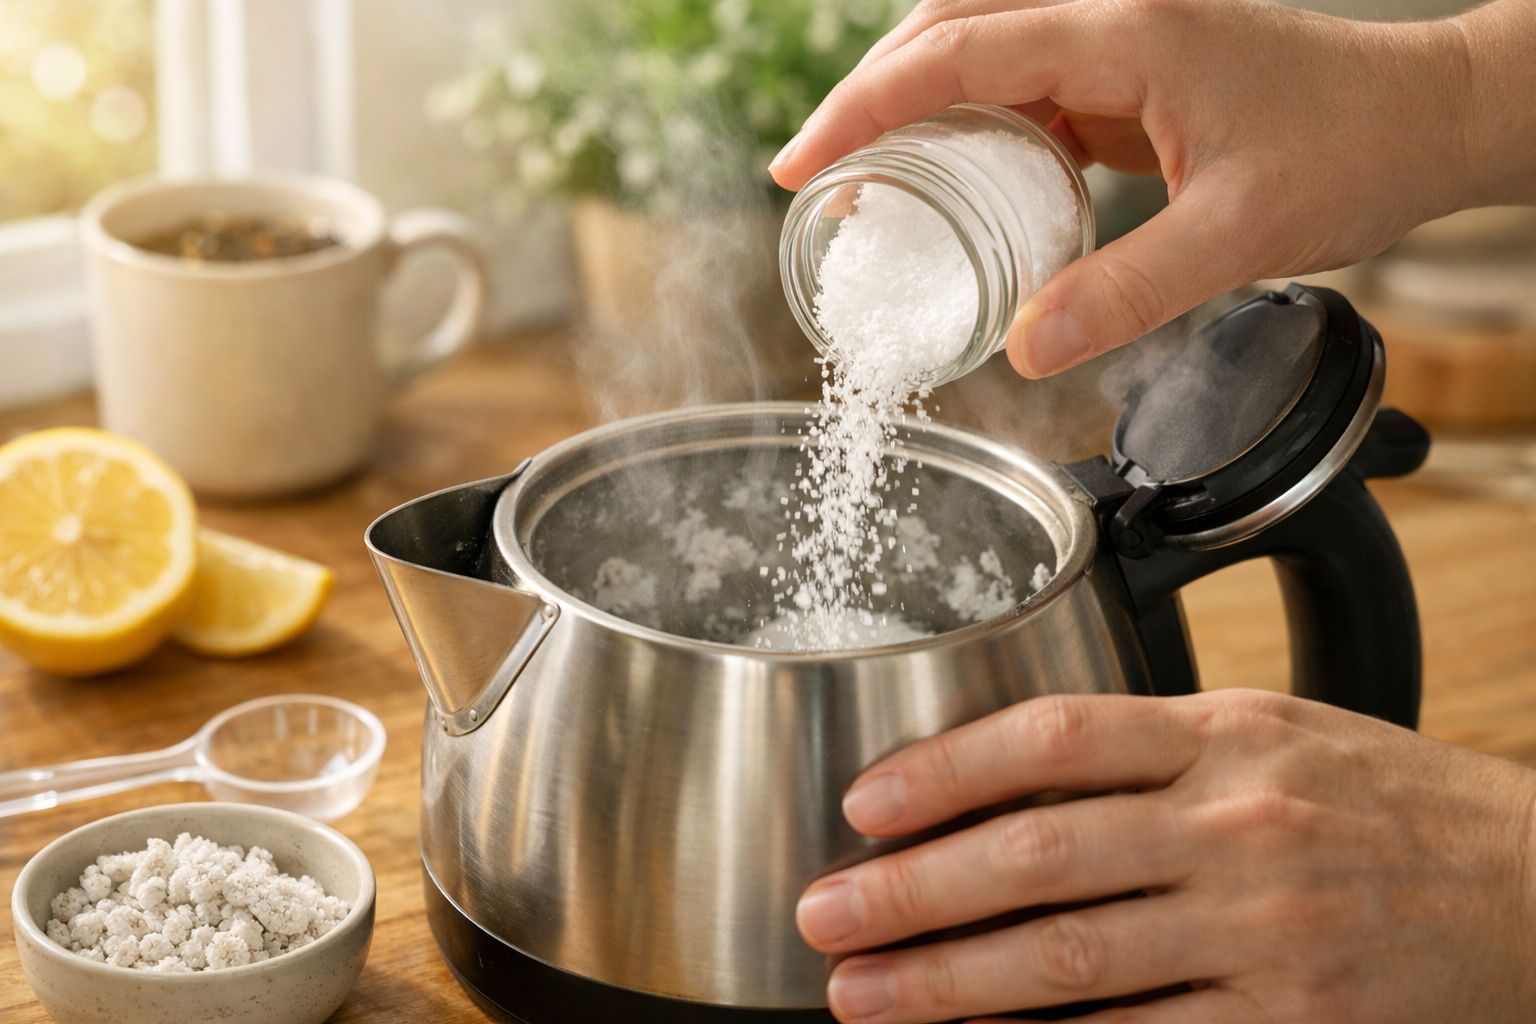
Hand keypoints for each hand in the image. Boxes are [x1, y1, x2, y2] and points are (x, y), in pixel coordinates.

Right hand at [769, 0, 1535, 377]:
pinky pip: (1022, 84)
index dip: (868, 108)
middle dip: (870, 93)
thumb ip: (1128, 292)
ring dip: (914, 104)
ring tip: (868, 180)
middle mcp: (1111, 13)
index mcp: (1129, 29)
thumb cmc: (1352, 151)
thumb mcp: (1239, 235)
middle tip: (817, 172)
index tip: (804, 165)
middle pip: (950, 24)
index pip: (962, 52)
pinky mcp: (1127, 69)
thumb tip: (1025, 350)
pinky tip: (952, 183)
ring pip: (980, 47)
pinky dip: (970, 127)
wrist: (1424, 118)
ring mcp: (1117, 35)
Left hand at [796, 690, 1535, 1022]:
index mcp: (1231, 734)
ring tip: (864, 995)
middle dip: (912, 890)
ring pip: (1072, 962)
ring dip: (950, 984)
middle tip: (824, 915)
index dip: (944, 769)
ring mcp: (1265, 934)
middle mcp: (1240, 827)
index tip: (864, 801)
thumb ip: (1155, 748)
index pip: (1054, 738)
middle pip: (1039, 855)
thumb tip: (1011, 781)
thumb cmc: (1391, 804)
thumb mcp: (1277, 732)